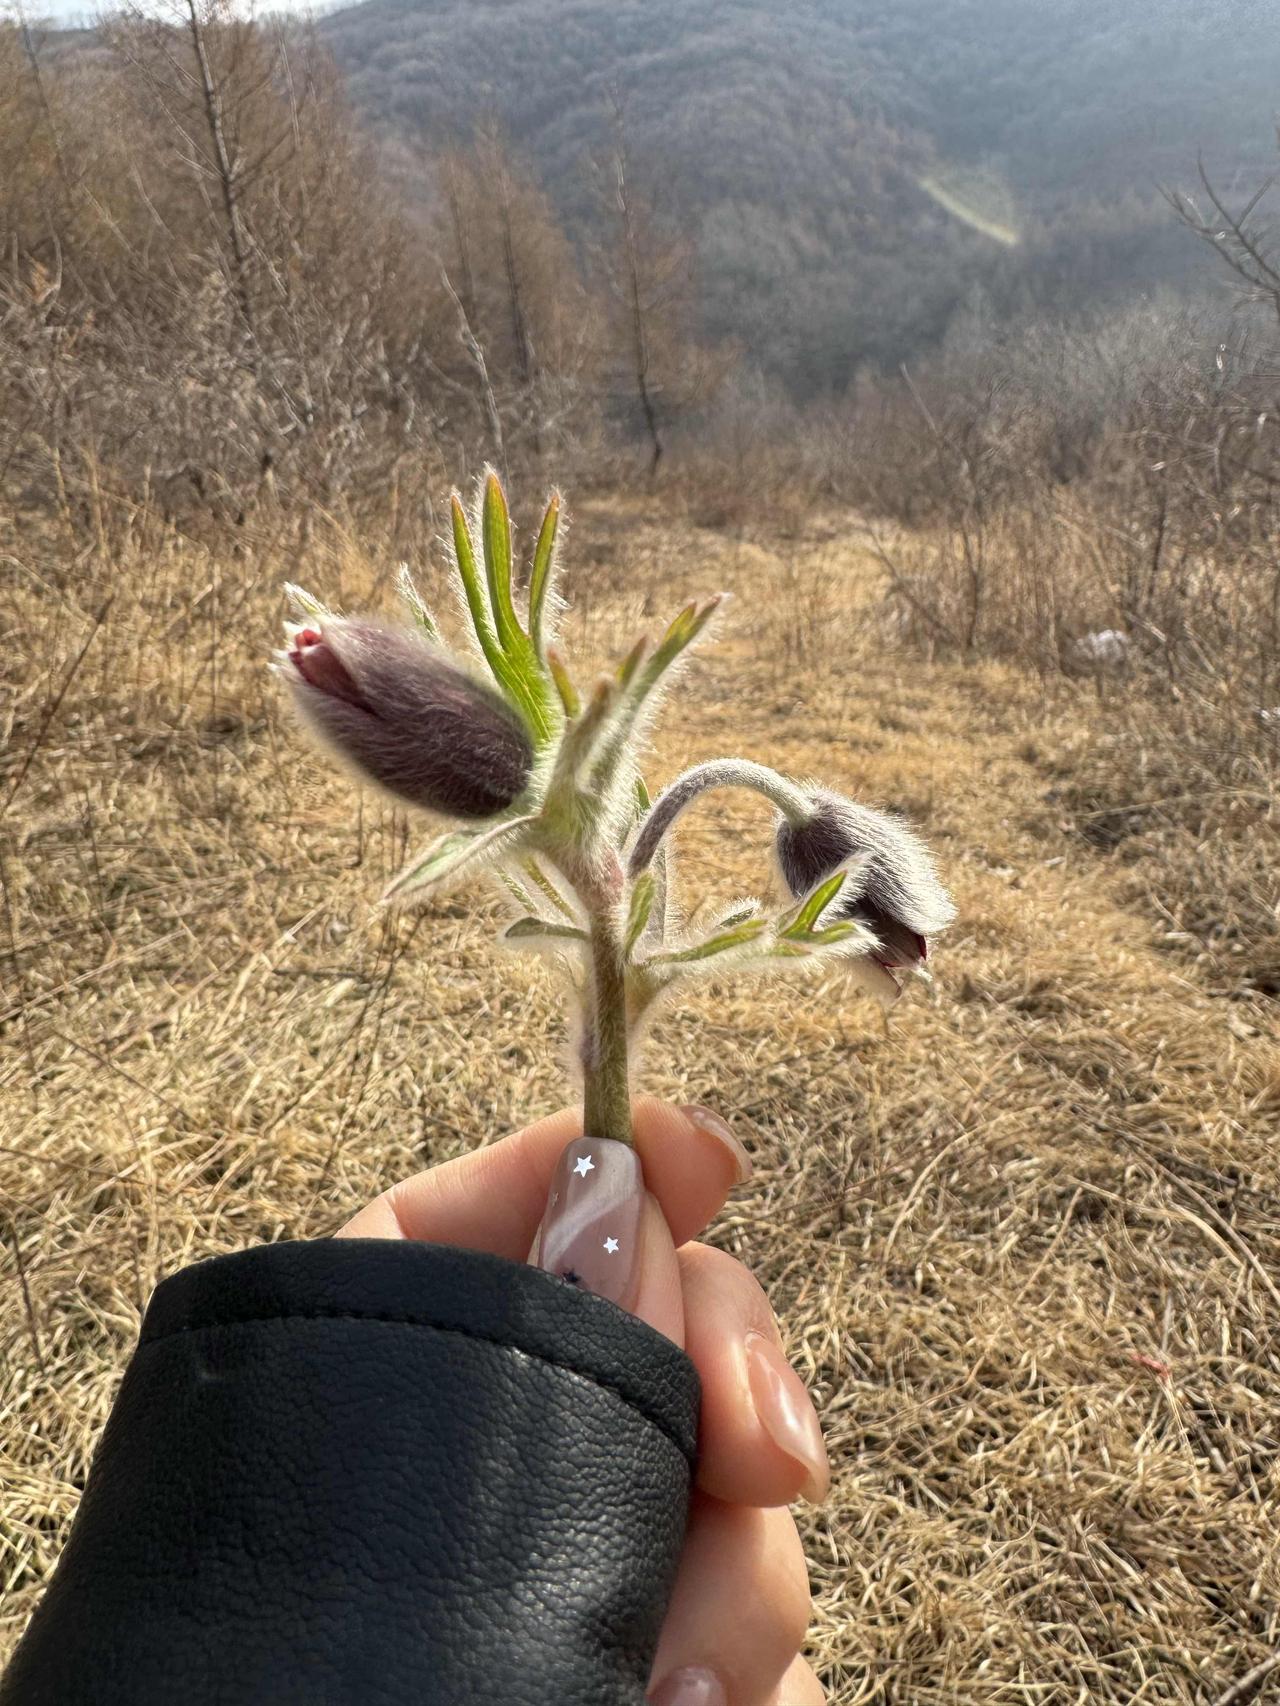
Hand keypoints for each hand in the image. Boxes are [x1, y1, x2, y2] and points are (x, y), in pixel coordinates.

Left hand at [340, 1098, 826, 1705]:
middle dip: (738, 1392)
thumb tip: (628, 1173)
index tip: (709, 1158)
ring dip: (742, 1592)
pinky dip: (755, 1682)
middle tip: (765, 1462)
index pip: (536, 1206)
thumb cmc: (322, 1657)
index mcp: (424, 1356)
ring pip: (748, 1511)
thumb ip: (517, 1315)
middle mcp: (531, 1444)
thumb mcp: (401, 1429)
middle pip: (683, 1342)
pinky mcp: (667, 1671)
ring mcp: (612, 1562)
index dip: (632, 1164)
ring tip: (671, 1695)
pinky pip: (770, 1650)